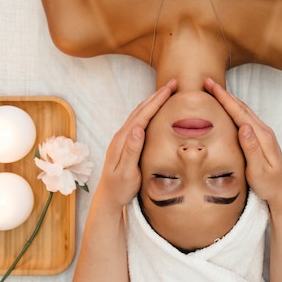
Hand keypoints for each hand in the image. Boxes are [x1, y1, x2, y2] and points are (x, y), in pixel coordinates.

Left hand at [95, 80, 176, 208]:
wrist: (108, 198)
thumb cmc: (119, 188)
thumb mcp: (126, 172)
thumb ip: (131, 150)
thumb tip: (137, 128)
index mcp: (123, 140)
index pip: (143, 115)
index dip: (157, 100)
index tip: (170, 88)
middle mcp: (122, 135)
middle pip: (141, 109)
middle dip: (157, 95)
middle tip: (173, 83)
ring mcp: (123, 138)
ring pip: (140, 113)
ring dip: (153, 101)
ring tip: (167, 92)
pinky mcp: (126, 142)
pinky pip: (140, 121)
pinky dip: (149, 111)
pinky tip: (156, 111)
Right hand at [204, 78, 281, 209]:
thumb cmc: (269, 184)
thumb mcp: (259, 170)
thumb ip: (252, 149)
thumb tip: (244, 127)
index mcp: (262, 136)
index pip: (240, 113)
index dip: (224, 98)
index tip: (211, 85)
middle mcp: (263, 131)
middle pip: (241, 107)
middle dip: (224, 93)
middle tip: (208, 81)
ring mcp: (263, 133)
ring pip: (243, 110)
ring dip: (229, 99)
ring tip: (214, 90)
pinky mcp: (260, 137)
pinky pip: (245, 117)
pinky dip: (234, 108)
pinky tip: (227, 107)